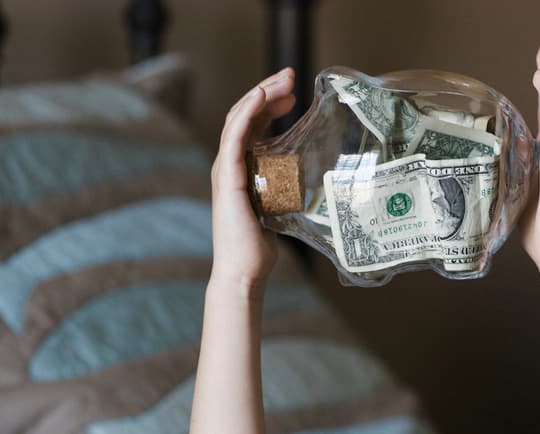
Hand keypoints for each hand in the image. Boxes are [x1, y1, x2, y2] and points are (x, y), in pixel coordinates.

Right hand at [210, 68, 296, 295]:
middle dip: (267, 91)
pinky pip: (234, 138)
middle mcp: (229, 164)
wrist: (244, 271)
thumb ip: (285, 191)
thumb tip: (314, 185)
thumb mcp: (278, 208)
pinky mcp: (228, 178)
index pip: (252, 125)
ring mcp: (225, 170)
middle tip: (291, 75)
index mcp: (241, 168)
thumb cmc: (259, 246)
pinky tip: (260, 98)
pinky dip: (246, 114)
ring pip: (238, 119)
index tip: (293, 93)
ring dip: (259, 94)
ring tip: (283, 80)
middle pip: (244, 115)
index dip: (269, 104)